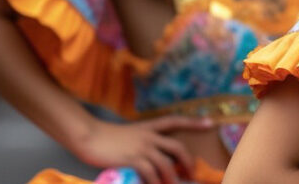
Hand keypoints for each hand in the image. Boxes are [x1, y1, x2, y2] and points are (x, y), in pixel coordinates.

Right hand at [73, 116, 212, 183]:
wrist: (88, 136)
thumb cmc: (105, 138)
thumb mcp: (128, 136)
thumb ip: (143, 145)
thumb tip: (154, 160)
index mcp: (148, 128)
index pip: (174, 121)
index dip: (193, 122)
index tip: (210, 123)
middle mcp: (148, 136)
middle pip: (177, 147)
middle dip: (187, 162)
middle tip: (191, 174)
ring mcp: (141, 147)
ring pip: (166, 163)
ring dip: (171, 178)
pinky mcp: (132, 159)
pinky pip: (151, 172)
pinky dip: (156, 182)